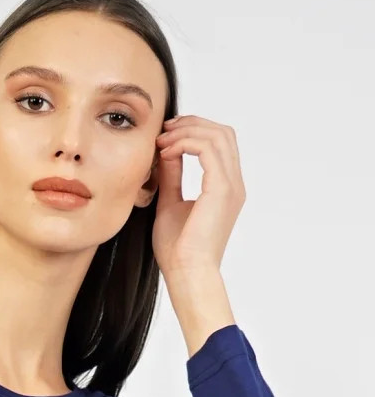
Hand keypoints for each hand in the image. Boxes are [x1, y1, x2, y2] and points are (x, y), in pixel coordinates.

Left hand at [151, 114, 245, 278]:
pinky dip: (186, 143)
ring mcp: (231, 186)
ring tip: (163, 140)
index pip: (219, 144)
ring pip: (217, 136)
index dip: (193, 131)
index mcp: (225, 188)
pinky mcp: (221, 189)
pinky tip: (167, 152)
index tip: (166, 136)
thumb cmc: (177, 249)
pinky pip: (207, 149)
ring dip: (187, 131)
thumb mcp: (170, 203)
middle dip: (192, 124)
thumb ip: (172, 176)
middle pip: (222, 133)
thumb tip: (167, 151)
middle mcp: (234, 184)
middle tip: (164, 130)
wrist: (186, 273)